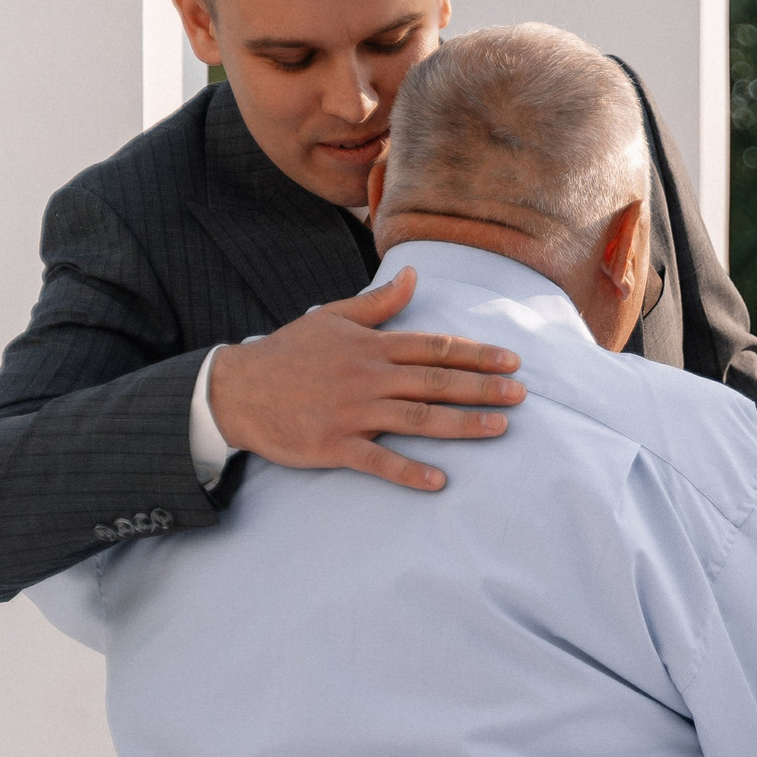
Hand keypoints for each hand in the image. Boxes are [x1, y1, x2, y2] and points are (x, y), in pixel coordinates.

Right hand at [206, 268, 524, 490]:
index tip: (512, 361)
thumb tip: (414, 275)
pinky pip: (376, 460)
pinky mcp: (333, 445)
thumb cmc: (287, 353)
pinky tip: (438, 480)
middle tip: (521, 395)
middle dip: (482, 387)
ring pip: (416, 418)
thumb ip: (378, 303)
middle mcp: (367, 377)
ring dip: (461, 425)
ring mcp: (351, 412)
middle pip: (435, 381)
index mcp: (371, 346)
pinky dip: (408, 471)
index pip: (434, 347)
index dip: (476, 354)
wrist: (234, 389)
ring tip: (499, 429)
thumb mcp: (332, 318)